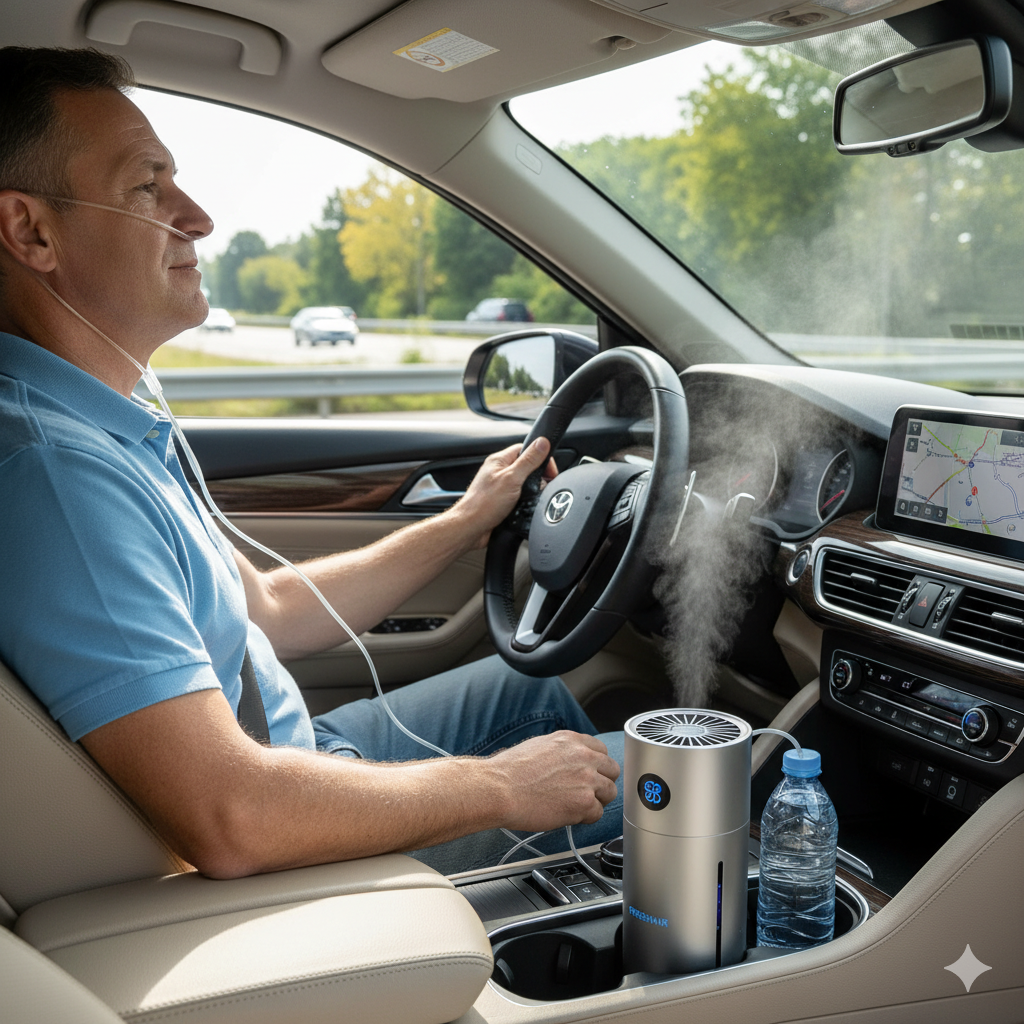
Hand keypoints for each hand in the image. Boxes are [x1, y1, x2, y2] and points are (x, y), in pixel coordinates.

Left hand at [454, 438, 557, 548]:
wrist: (471, 529)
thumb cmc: (484, 504)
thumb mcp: (512, 479)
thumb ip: (528, 460)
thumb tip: (542, 442)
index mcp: (499, 460)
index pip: (525, 449)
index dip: (540, 457)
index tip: (549, 470)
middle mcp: (498, 472)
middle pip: (526, 466)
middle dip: (538, 475)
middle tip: (543, 485)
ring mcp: (499, 487)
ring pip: (524, 483)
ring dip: (531, 490)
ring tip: (532, 497)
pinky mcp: (501, 501)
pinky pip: (519, 497)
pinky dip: (525, 501)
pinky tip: (526, 507)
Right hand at [487, 731, 619, 832]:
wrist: (499, 789)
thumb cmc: (510, 771)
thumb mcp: (540, 746)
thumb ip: (562, 752)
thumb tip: (569, 762)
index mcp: (571, 740)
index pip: (601, 751)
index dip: (596, 766)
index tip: (591, 774)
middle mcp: (583, 756)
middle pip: (612, 770)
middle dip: (601, 782)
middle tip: (586, 792)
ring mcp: (587, 779)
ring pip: (610, 792)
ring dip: (596, 801)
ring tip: (576, 806)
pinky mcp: (584, 802)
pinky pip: (597, 813)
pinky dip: (585, 818)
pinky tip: (568, 815)